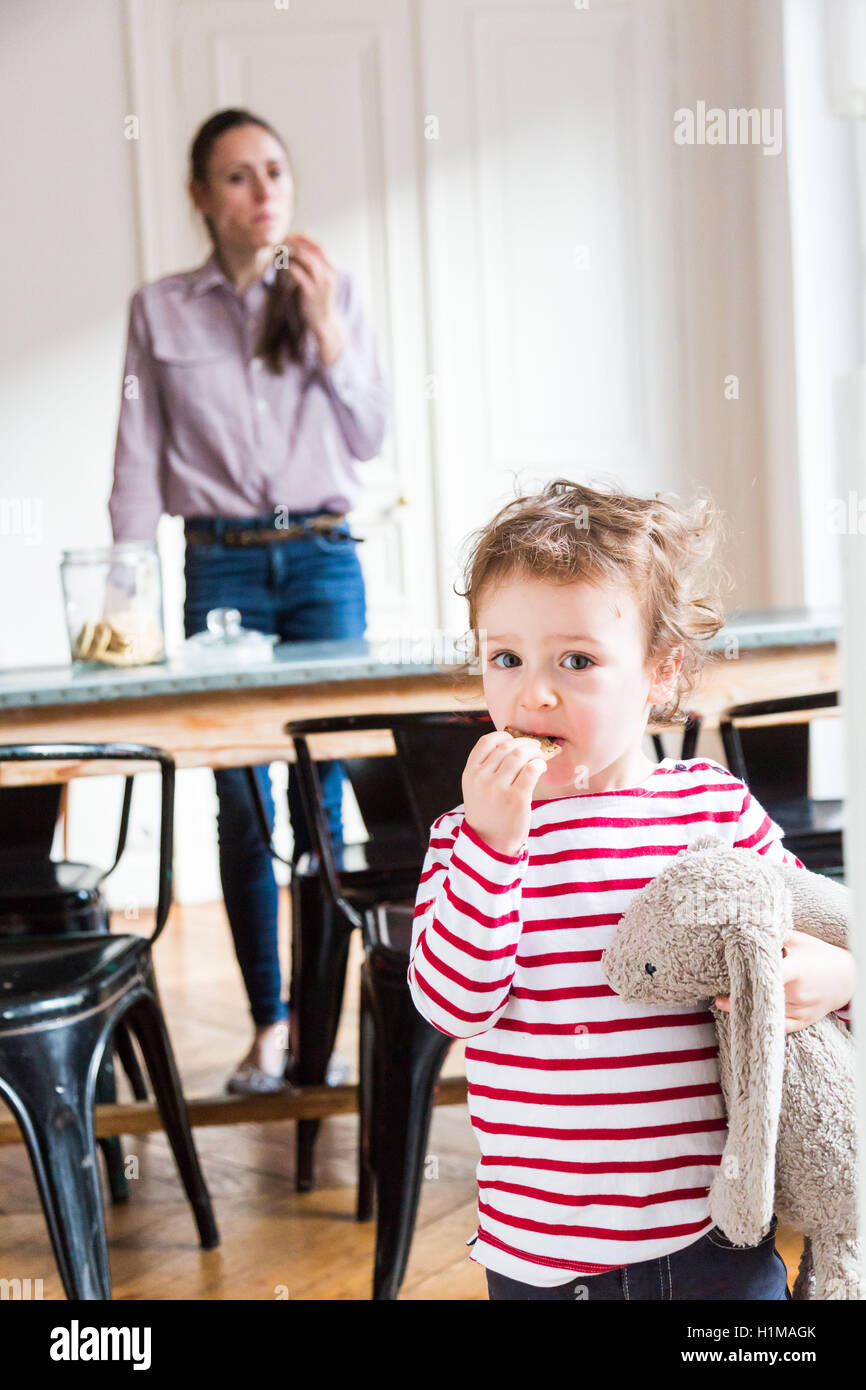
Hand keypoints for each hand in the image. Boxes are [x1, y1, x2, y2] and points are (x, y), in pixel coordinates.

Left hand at [285, 232, 343, 359]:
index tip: (290, 236)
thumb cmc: (318, 299)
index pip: (319, 246)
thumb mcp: (321, 280)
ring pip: (305, 259)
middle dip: (295, 243)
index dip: (304, 239)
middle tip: (280, 241)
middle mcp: (329, 274)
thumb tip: (301, 247)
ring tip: (278, 251)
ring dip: (290, 252)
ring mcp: (321, 283)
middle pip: (312, 250)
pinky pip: (297, 273)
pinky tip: (280, 264)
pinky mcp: (310, 292)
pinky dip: (288, 265)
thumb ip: (314, 264)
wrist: (324, 321)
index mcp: (333, 268)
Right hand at [462, 730, 550, 857]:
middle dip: (525, 744)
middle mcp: (482, 778)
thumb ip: (487, 767)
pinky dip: (540, 764)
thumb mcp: (476, 788)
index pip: (487, 741)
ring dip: (534, 752)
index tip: (515, 740)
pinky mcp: (517, 798)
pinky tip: (541, 768)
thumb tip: (514, 744)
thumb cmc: (488, 812)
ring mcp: (498, 788)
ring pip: (520, 755)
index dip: (504, 736)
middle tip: (535, 748)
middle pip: (507, 747)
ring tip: (539, 758)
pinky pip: (532, 770)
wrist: (489, 842)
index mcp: (470, 772)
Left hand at [714, 929, 855, 1033]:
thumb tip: (745, 928)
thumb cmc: (819, 955)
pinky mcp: (801, 1023)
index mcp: (797, 969)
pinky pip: (776, 1026)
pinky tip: (743, 1018)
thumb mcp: (798, 939)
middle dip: (741, 994)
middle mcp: (798, 992)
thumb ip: (773, 936)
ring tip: (722, 1002)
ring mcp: (799, 1010)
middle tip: (717, 994)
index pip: (769, 975)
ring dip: (747, 1007)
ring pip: (767, 1012)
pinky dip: (760, 1022)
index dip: (748, 977)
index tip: (728, 978)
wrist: (847, 979)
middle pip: (763, 996)